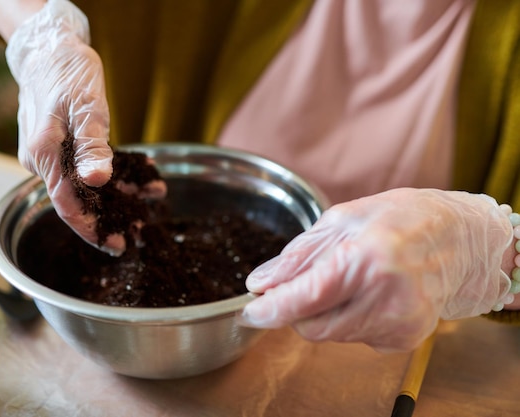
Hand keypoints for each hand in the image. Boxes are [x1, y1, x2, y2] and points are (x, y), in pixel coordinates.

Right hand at [5, 0, 157, 254]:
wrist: (51, 47)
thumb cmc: (68, 72)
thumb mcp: (86, 108)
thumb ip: (91, 146)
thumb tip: (98, 181)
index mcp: (44, 154)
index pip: (68, 205)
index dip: (93, 229)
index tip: (117, 245)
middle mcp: (43, 159)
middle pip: (79, 199)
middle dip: (112, 215)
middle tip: (143, 226)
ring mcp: (51, 153)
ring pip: (87, 184)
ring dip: (120, 192)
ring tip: (153, 194)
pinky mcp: (62, 145)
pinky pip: (88, 166)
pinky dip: (115, 172)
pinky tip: (142, 174)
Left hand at [240, 188, 513, 351]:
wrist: (458, 239)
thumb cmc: (401, 218)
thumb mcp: (341, 220)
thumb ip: (297, 257)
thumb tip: (260, 283)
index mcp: (368, 257)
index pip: (306, 298)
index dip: (272, 310)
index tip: (250, 312)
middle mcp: (386, 295)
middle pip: (314, 327)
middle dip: (295, 311)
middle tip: (299, 285)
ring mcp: (399, 321)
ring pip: (332, 336)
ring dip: (323, 313)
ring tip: (345, 280)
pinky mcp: (405, 337)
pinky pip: (355, 338)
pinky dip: (347, 319)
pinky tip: (366, 293)